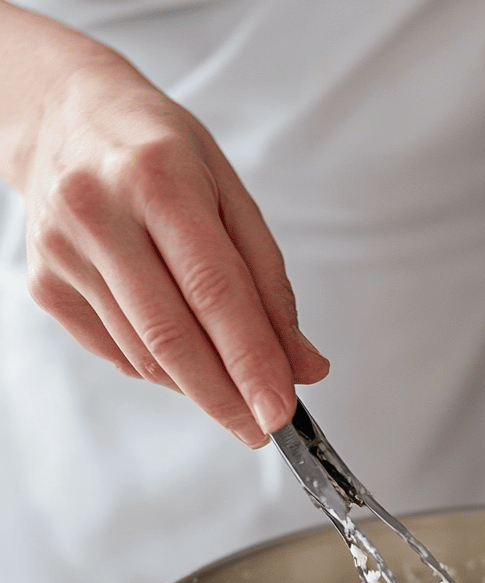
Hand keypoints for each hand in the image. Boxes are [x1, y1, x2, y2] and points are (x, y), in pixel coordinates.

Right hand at [17, 53, 327, 445]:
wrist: (64, 116)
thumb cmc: (158, 153)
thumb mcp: (230, 196)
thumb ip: (269, 285)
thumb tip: (303, 365)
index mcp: (158, 178)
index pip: (214, 292)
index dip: (251, 361)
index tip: (281, 410)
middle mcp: (99, 212)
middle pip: (172, 337)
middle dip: (226, 397)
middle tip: (263, 429)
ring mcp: (64, 252)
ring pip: (144, 355)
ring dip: (199, 389)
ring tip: (235, 396)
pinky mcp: (45, 285)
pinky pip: (118, 353)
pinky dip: (162, 371)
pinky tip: (185, 361)